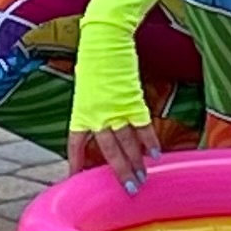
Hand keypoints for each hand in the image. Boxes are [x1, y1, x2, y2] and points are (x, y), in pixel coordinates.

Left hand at [66, 0, 172, 191]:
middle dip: (119, 172)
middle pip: (108, 151)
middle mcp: (95, 114)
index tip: (75, 181)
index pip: (75, 145)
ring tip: (143, 178)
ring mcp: (114, 108)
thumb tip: (97, 130)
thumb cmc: (93, 63)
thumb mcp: (86, 91)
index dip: (76, 164)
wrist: (103, 39)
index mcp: (80, 113)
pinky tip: (155, 154)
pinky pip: (142, 125)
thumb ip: (92, 112)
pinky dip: (149, 140)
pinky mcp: (131, 99)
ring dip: (136, 162)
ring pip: (126, 142)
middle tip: (129, 190)